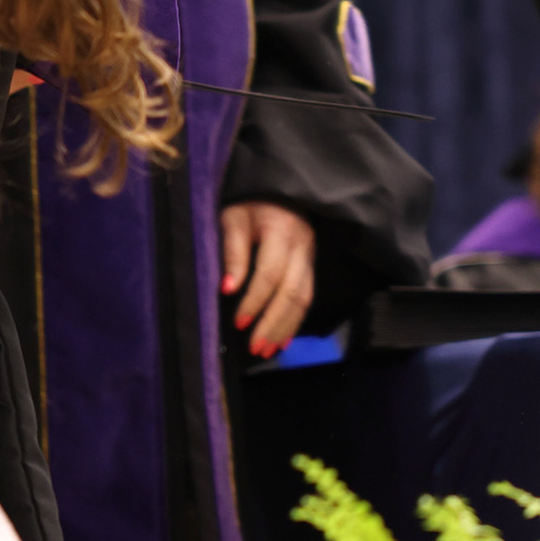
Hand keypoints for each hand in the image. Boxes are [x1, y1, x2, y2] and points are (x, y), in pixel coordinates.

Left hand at [220, 201, 316, 360]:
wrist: (277, 189)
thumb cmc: (248, 203)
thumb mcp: (233, 218)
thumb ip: (232, 251)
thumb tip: (228, 289)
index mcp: (282, 231)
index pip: (270, 274)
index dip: (254, 301)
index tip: (238, 323)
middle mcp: (302, 245)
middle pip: (292, 292)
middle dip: (273, 323)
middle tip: (255, 348)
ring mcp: (310, 256)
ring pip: (304, 298)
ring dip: (285, 328)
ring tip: (267, 350)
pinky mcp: (310, 264)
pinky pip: (307, 296)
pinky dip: (294, 320)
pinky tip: (283, 339)